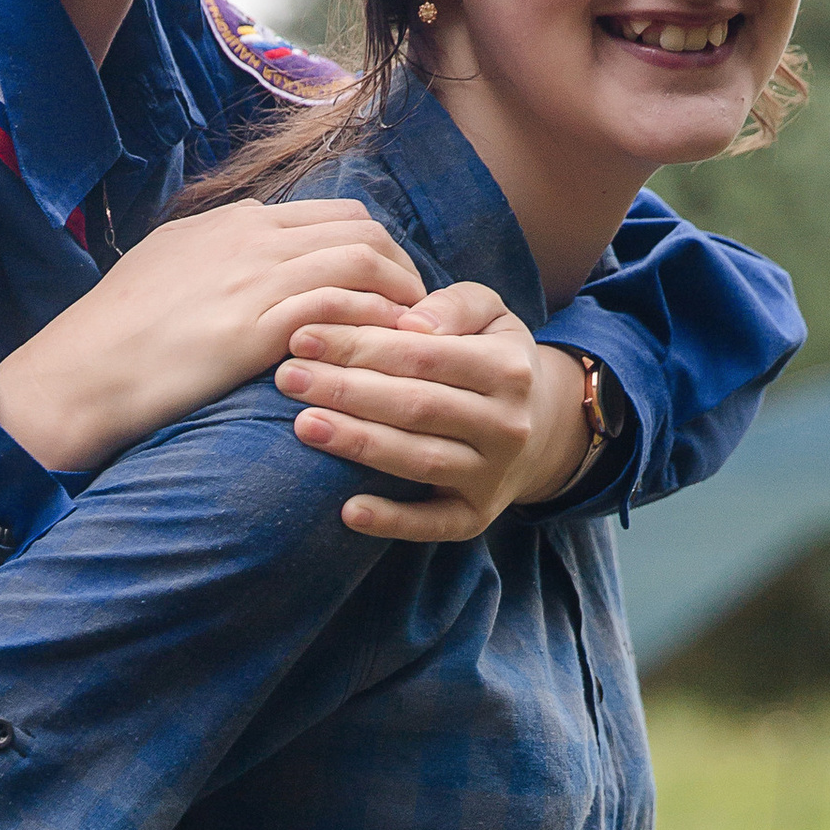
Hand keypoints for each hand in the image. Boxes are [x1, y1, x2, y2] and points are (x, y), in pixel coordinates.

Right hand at [0, 201, 424, 478]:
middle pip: (361, 229)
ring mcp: (254, 277)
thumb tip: (236, 272)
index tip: (388, 290)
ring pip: (360, 259)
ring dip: (400, 296)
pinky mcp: (254, 325)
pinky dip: (375, 323)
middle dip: (402, 268)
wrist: (79, 370)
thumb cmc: (114, 336)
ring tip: (414, 337)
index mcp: (233, 223)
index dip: (375, 251)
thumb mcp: (166, 271)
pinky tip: (390, 351)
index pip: (333, 215)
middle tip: (415, 315)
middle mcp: (250, 238)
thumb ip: (212, 262)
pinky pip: (340, 306)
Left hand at [276, 281, 597, 539]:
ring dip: (358, 444)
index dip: (359, 345)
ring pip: (418, 460)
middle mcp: (507, 425)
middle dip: (346, 390)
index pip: (421, 356)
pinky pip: (432, 524)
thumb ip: (456, 305)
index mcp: (508, 369)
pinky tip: (347, 511)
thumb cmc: (492, 359)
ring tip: (303, 425)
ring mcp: (493, 476)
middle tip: (288, 379)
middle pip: (415, 406)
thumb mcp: (490, 316)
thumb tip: (415, 321)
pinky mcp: (476, 517)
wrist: (542, 428)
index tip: (302, 337)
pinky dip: (391, 521)